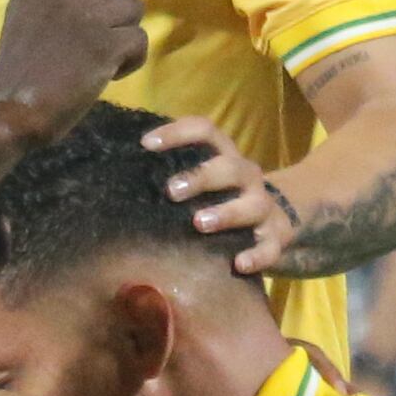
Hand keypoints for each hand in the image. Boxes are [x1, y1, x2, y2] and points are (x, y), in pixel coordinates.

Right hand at [0, 0, 144, 137]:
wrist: (12, 109)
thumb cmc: (18, 71)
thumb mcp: (26, 20)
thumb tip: (87, 0)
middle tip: (102, 24)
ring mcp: (86, 15)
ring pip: (132, 9)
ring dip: (123, 35)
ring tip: (97, 58)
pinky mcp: (107, 43)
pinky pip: (138, 39)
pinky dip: (129, 59)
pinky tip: (107, 73)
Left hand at [142, 110, 301, 276]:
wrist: (273, 218)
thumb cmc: (221, 197)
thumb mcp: (203, 180)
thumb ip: (174, 174)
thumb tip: (119, 172)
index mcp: (225, 156)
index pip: (205, 131)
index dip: (177, 133)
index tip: (146, 144)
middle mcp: (247, 176)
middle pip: (230, 168)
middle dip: (201, 177)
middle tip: (172, 191)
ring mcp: (263, 207)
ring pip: (253, 205)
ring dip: (227, 213)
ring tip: (199, 223)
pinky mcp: (276, 237)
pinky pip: (270, 246)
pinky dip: (257, 255)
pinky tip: (239, 263)